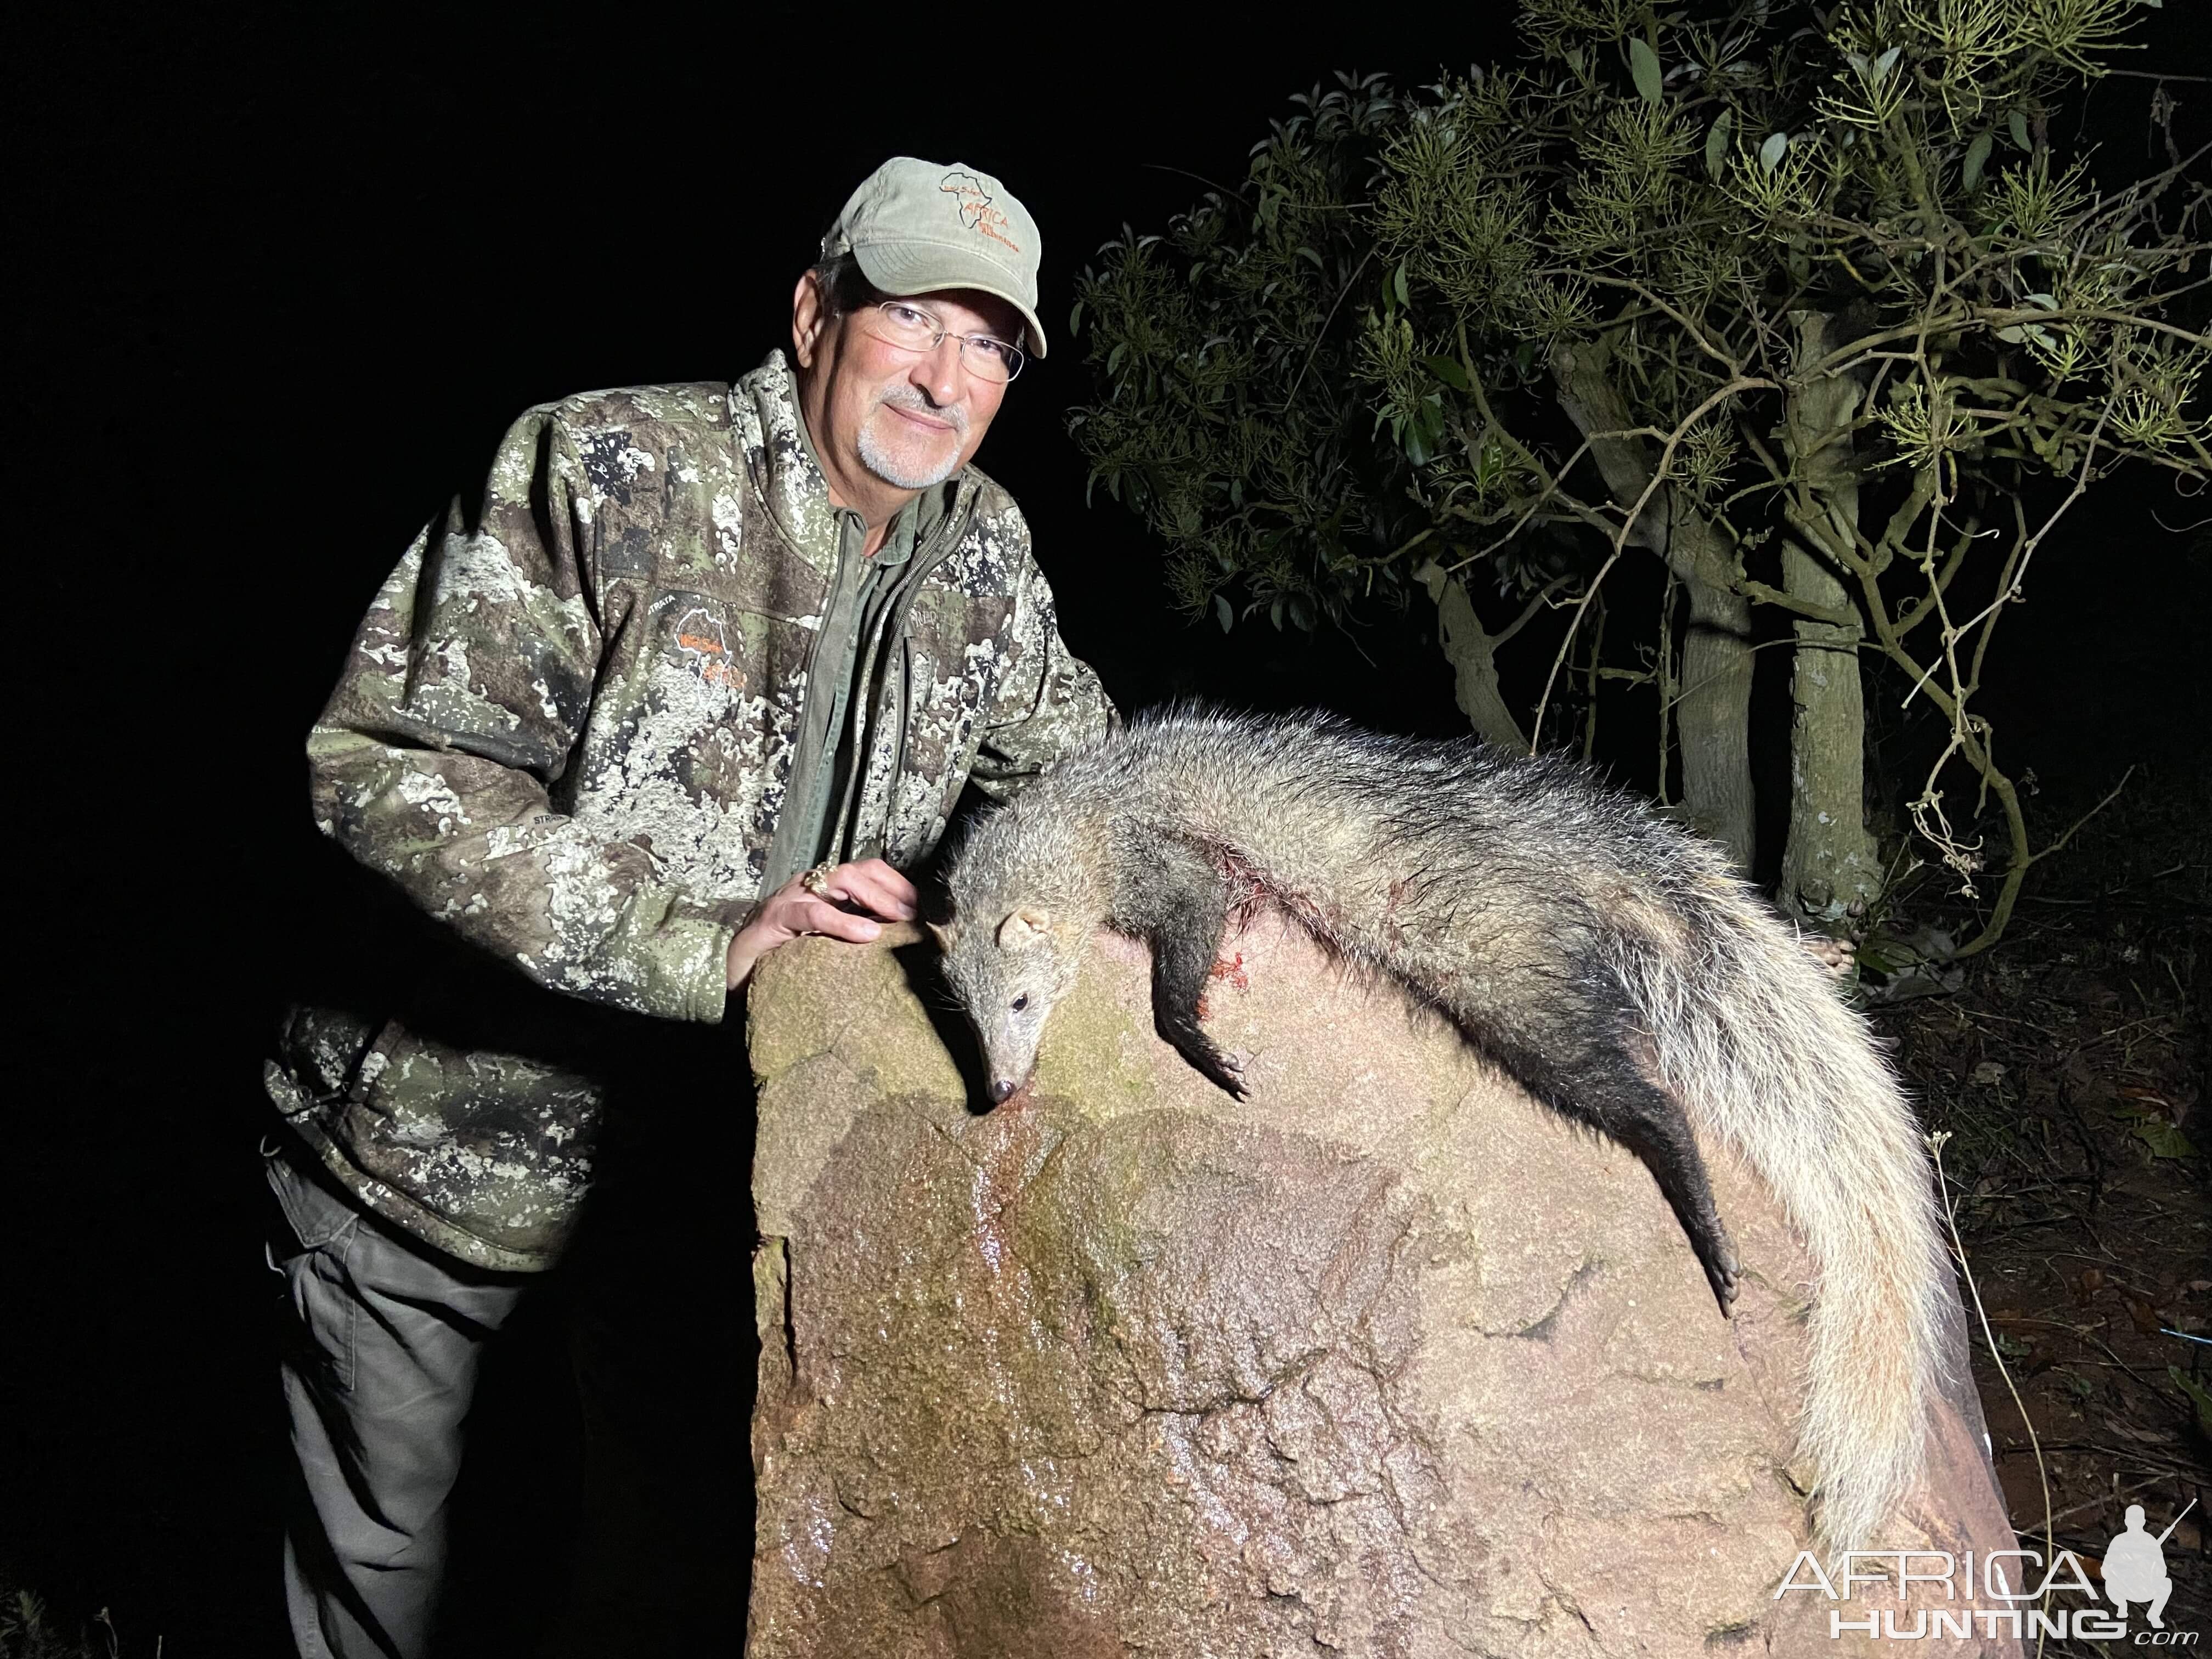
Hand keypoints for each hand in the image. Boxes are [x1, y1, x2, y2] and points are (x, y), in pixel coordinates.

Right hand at [725, 858, 917, 988]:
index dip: (897, 884)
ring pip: (838, 881)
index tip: (922, 906)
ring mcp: (792, 897)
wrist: (736, 969)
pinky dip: (842, 921)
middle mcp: (811, 885)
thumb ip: (857, 931)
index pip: (869, 871)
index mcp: (826, 889)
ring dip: (874, 897)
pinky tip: (865, 933)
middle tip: (914, 915)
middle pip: (859, 870)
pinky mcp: (775, 917)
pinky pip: (812, 912)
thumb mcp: (829, 942)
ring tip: (898, 919)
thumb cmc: (787, 956)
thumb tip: (902, 937)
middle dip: (892, 889)